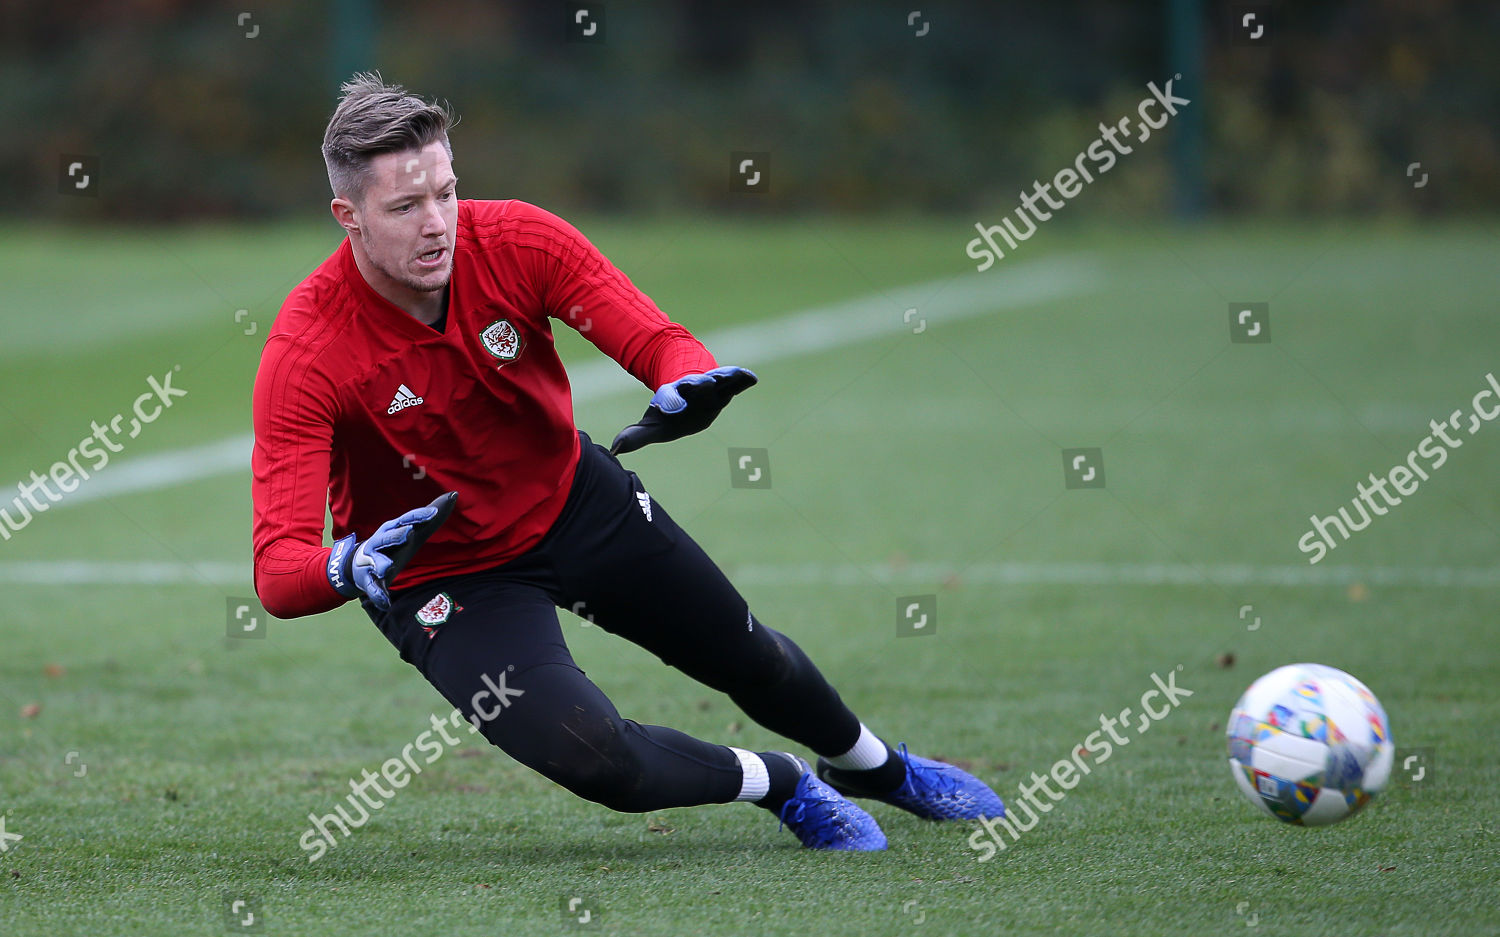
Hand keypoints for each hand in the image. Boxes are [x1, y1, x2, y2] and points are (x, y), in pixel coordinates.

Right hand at [327, 491, 457, 609]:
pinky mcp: (368, 580)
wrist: (359, 565)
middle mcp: (380, 542)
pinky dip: (378, 595)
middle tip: (408, 534)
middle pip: (388, 537)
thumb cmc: (393, 544)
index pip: (407, 520)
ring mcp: (372, 561)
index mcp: (392, 529)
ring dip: (381, 564)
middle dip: (397, 535)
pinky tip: (385, 602)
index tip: (433, 513)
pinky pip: (373, 588)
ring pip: (377, 561)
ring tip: (387, 568)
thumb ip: (432, 516)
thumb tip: (454, 495)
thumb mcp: (412, 530)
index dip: (419, 516)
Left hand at [609, 366, 756, 455]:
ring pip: (716, 380)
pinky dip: (742, 379)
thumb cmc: (672, 412)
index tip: (663, 405)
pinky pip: (736, 381)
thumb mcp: (655, 425)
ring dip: (721, 378)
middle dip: (696, 385)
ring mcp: (711, 386)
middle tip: (696, 383)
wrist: (690, 387)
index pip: (669, 398)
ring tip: (725, 376)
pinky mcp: (727, 385)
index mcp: (673, 397)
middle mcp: (693, 389)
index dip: (668, 401)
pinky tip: (751, 378)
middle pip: (695, 385)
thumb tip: (615, 450)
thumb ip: (637, 436)